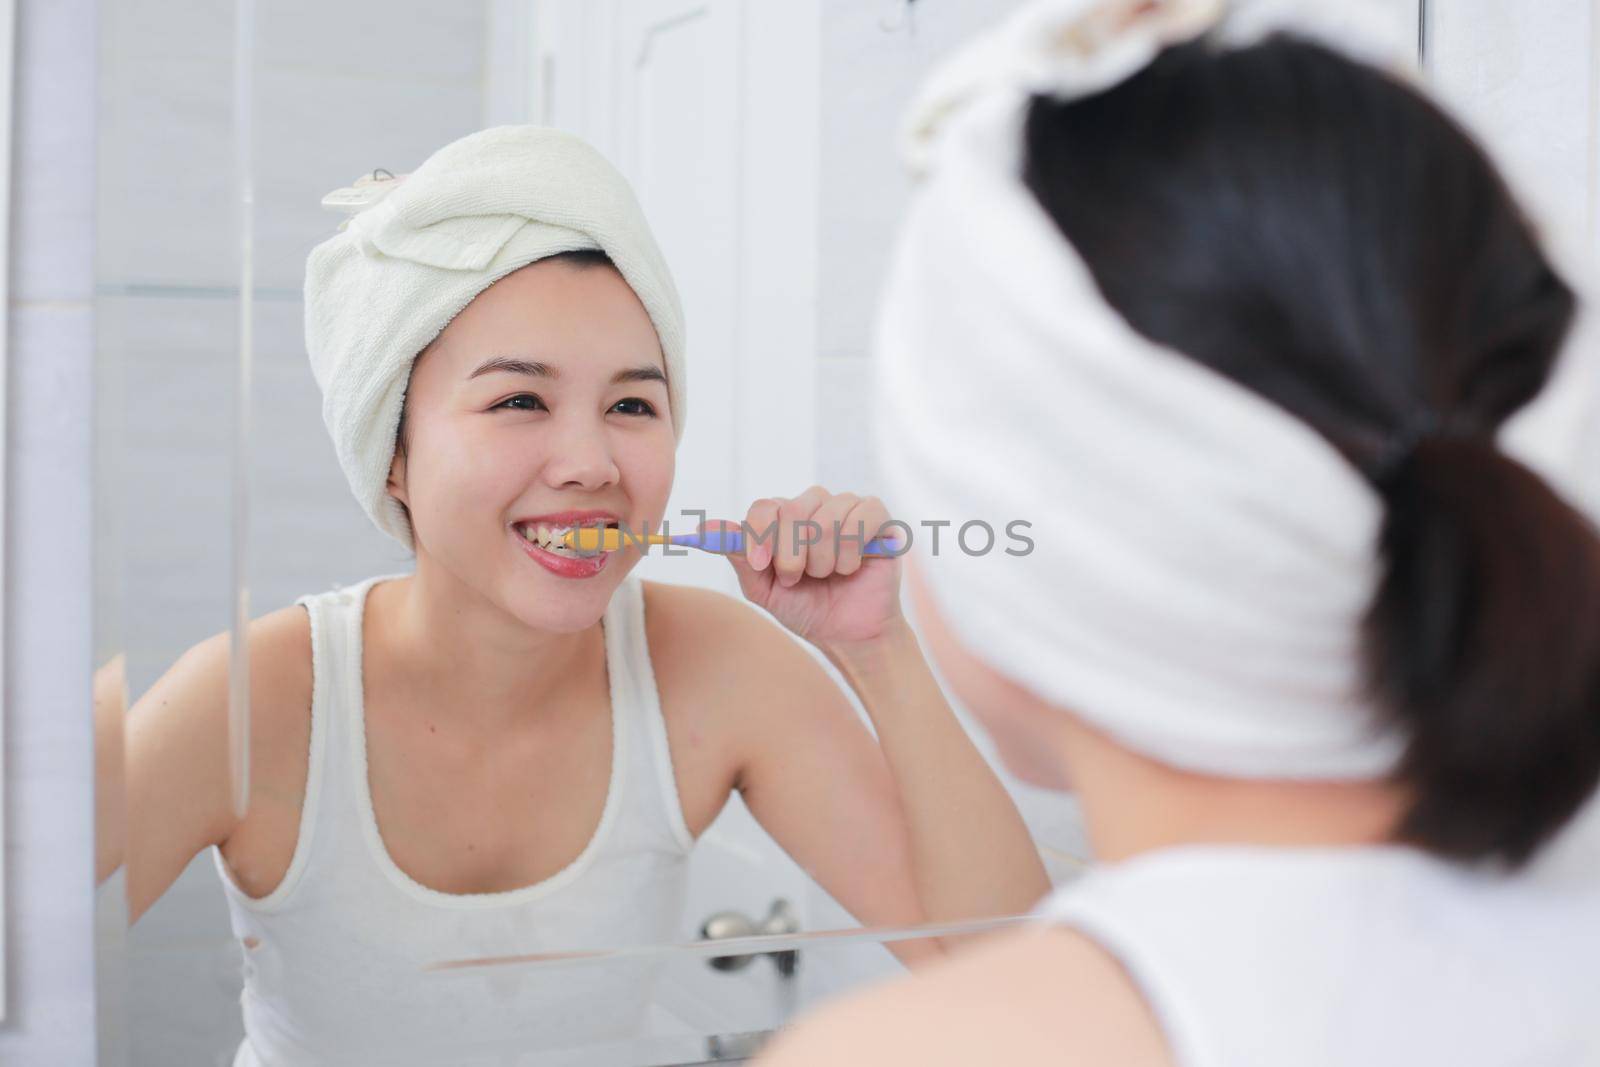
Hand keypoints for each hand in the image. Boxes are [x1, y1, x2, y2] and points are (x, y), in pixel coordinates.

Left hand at [711, 486, 904, 648]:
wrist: (848, 635)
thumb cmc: (807, 609)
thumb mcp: (763, 588)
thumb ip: (740, 556)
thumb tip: (704, 527)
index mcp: (784, 518)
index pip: (765, 507)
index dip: (760, 534)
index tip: (761, 564)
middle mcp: (815, 506)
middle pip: (793, 509)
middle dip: (792, 555)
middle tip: (797, 579)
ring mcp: (846, 508)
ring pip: (827, 517)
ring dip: (823, 559)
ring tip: (828, 576)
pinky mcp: (877, 517)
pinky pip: (861, 517)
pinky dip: (851, 552)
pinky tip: (852, 568)